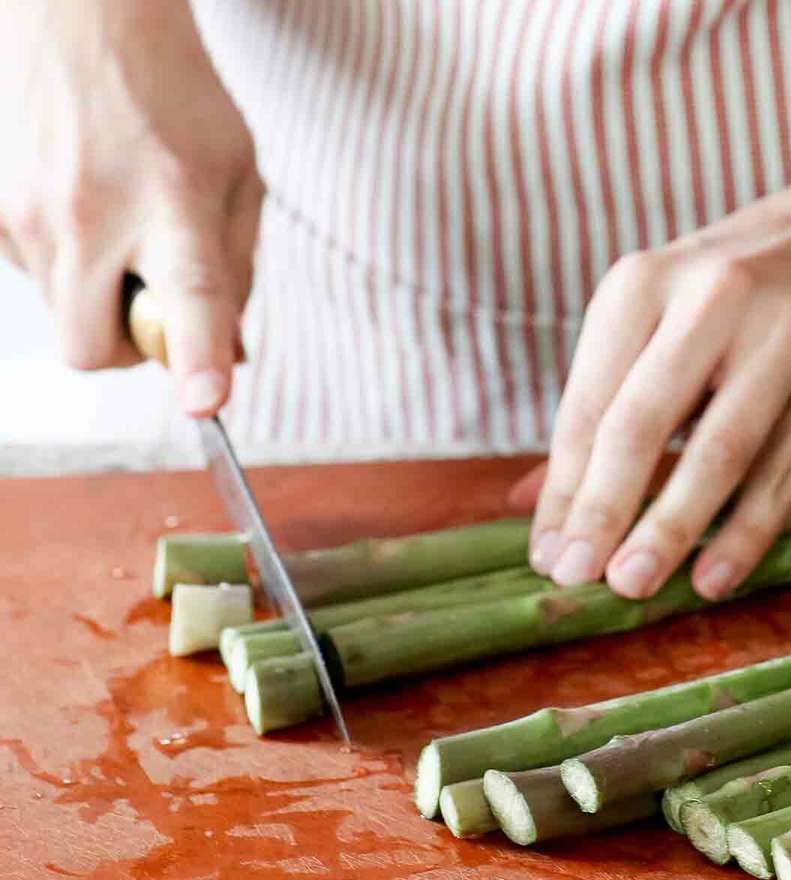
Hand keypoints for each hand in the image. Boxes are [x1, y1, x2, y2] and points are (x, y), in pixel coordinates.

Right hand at [0, 0, 260, 414]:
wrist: (82, 16)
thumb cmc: (174, 97)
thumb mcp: (237, 175)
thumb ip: (237, 270)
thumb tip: (230, 357)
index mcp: (173, 200)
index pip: (190, 295)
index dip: (196, 356)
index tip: (206, 401)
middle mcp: (91, 211)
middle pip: (93, 348)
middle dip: (128, 349)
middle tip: (156, 300)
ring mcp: (26, 210)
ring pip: (60, 315)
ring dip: (97, 296)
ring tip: (120, 223)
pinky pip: (31, 277)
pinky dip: (63, 264)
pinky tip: (81, 207)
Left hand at [517, 182, 790, 600]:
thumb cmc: (746, 286)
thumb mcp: (664, 311)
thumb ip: (604, 401)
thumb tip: (531, 502)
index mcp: (644, 282)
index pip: (590, 403)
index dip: (565, 487)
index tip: (548, 555)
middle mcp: (712, 298)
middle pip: (643, 422)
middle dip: (603, 508)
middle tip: (577, 577)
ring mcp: (786, 334)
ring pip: (721, 450)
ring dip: (671, 526)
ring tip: (633, 584)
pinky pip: (789, 467)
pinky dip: (748, 529)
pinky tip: (715, 576)